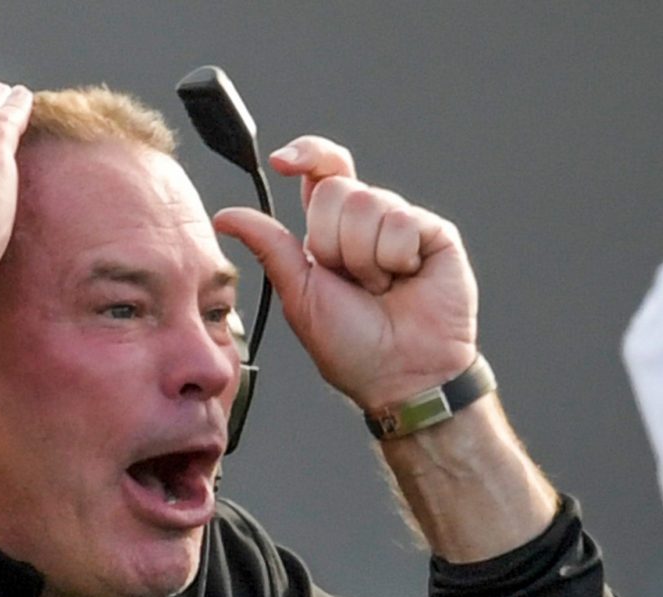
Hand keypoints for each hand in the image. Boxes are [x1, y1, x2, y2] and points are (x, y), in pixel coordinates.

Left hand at [213, 136, 477, 411]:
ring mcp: (403, 224)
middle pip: (335, 189)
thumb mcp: (299, 294)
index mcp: (331, 231)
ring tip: (381, 289)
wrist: (399, 374)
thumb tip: (226, 216)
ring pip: (368, 202)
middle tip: (351, 283)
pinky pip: (403, 220)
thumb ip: (270, 247)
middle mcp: (367, 220)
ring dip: (365, 258)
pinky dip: (396, 257)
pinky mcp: (435, 233)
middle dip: (332, 243)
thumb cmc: (351, 346)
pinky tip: (407, 280)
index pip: (321, 171)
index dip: (306, 155)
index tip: (283, 163)